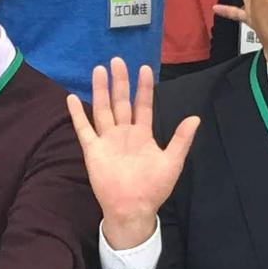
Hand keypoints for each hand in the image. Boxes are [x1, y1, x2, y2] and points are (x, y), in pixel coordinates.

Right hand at [68, 62, 197, 250]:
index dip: (143, 88)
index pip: (142, 105)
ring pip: (102, 110)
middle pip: (121, 102)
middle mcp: (124, 133)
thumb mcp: (172, 161)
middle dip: (120, 82)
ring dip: (100, 91)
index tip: (144, 69)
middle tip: (117, 61)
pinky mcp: (93, 150)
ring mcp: (107, 140)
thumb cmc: (154, 187)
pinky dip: (77, 114)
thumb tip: (195, 117)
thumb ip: (182, 139)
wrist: (133, 208)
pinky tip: (72, 98)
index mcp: (142, 134)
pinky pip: (84, 129)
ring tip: (98, 70)